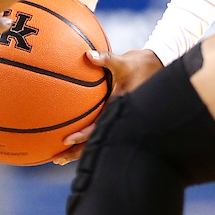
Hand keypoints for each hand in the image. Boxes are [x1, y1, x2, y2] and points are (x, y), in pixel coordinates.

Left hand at [50, 48, 162, 164]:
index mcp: (118, 109)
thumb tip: (87, 55)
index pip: (98, 127)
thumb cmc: (140, 64)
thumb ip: (105, 59)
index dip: (82, 135)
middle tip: (56, 159)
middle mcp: (118, 120)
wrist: (158, 68)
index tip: (65, 140)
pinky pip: (99, 132)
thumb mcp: (123, 61)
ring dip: (78, 151)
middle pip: (95, 142)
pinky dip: (85, 140)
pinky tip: (72, 144)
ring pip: (96, 141)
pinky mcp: (116, 119)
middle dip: (75, 153)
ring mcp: (117, 122)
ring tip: (59, 159)